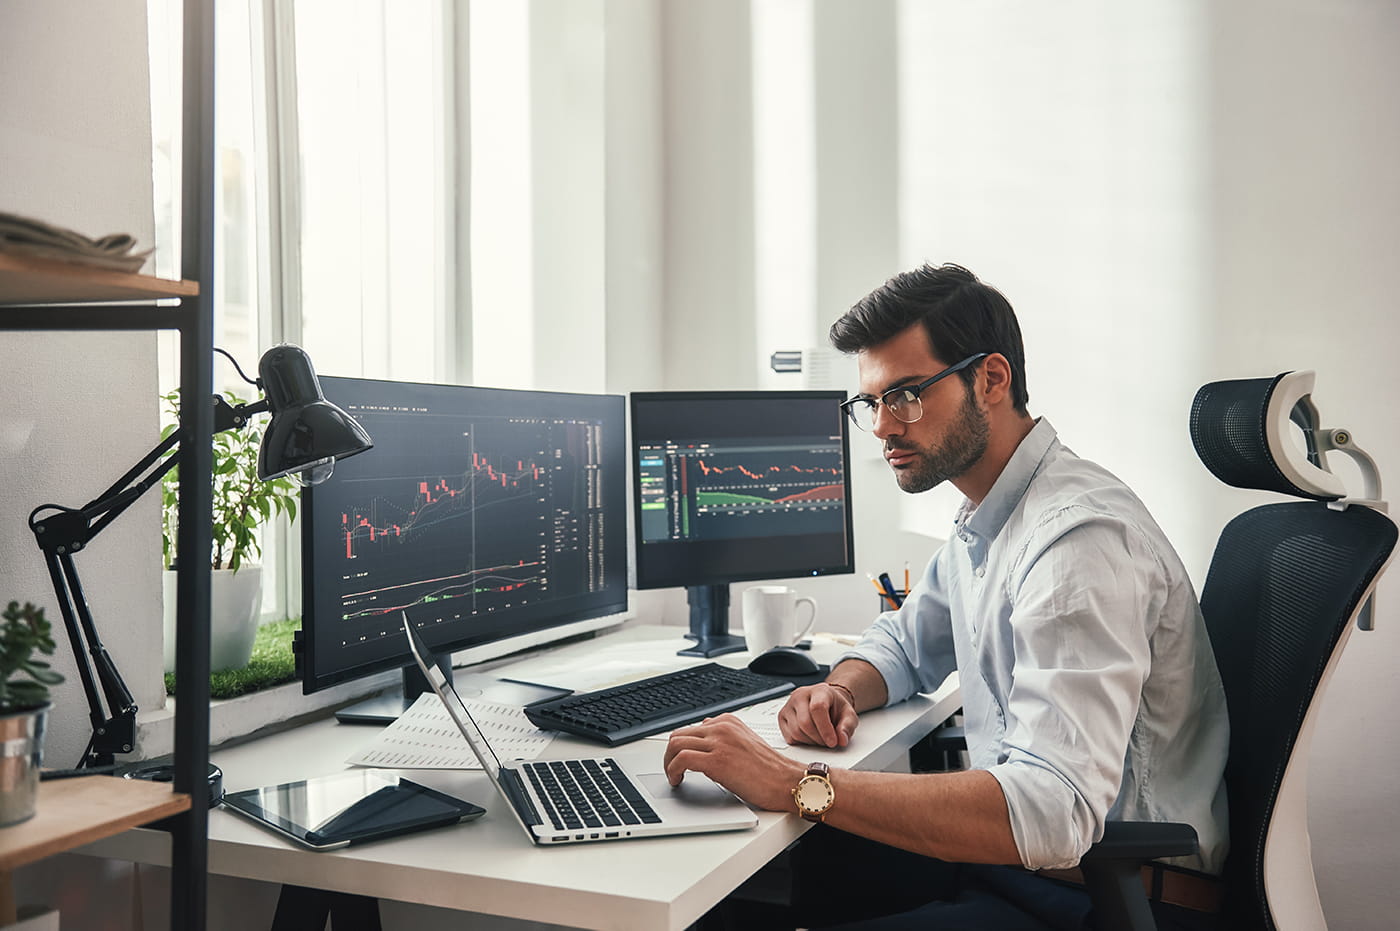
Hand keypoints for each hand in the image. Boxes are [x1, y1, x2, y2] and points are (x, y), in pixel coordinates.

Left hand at [663, 714, 804, 811]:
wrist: (788, 782)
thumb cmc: (771, 770)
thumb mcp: (745, 743)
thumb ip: (725, 736)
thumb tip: (704, 732)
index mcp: (728, 721)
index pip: (691, 728)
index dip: (681, 747)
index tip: (678, 760)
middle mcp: (722, 727)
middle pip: (679, 734)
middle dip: (670, 754)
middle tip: (672, 769)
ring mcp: (719, 742)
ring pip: (676, 744)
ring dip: (669, 763)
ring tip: (674, 776)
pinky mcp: (717, 760)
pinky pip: (681, 759)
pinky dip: (673, 770)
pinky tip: (678, 781)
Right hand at [778, 682, 858, 748]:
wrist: (826, 703)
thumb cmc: (835, 708)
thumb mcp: (849, 715)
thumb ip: (847, 727)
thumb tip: (841, 740)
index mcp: (819, 690)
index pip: (817, 708)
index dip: (825, 729)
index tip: (833, 742)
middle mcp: (800, 695)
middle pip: (805, 723)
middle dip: (819, 738)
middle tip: (829, 742)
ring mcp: (788, 705)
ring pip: (796, 732)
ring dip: (811, 742)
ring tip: (820, 738)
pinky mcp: (782, 716)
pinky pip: (789, 737)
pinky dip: (801, 742)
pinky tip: (810, 737)